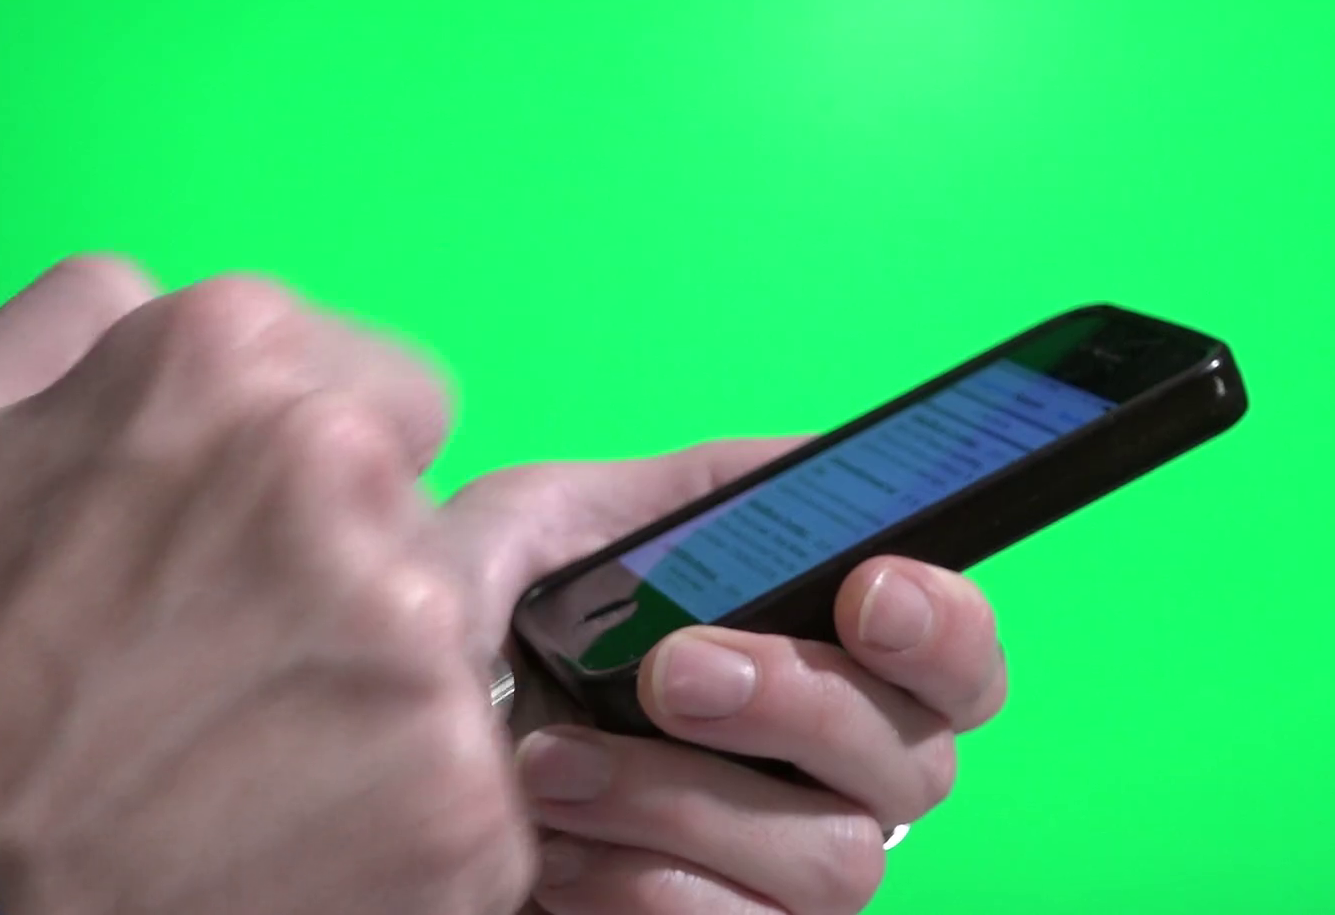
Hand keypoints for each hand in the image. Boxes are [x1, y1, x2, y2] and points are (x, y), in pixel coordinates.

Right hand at [0, 258, 533, 914]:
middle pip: (431, 528)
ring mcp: (414, 643)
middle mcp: (347, 476)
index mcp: (233, 362)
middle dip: (358, 589)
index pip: (404, 398)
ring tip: (243, 770)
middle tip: (229, 675)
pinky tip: (289, 845)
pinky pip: (473, 791)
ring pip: (457, 661)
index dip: (337, 483)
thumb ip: (70, 327)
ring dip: (383, 709)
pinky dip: (405, 827)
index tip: (270, 551)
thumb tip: (158, 293)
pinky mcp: (459, 796)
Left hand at [439, 442, 1008, 914]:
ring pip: (835, 860)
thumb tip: (819, 462)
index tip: (868, 592)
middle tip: (668, 672)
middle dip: (797, 703)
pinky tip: (556, 851)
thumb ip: (691, 489)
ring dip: (682, 801)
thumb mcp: (560, 522)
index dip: (945, 627)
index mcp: (821, 659)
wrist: (373, 769)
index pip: (960, 659)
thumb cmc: (471, 637)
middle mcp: (835, 777)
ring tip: (552, 766)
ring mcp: (787, 876)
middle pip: (918, 761)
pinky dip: (639, 886)